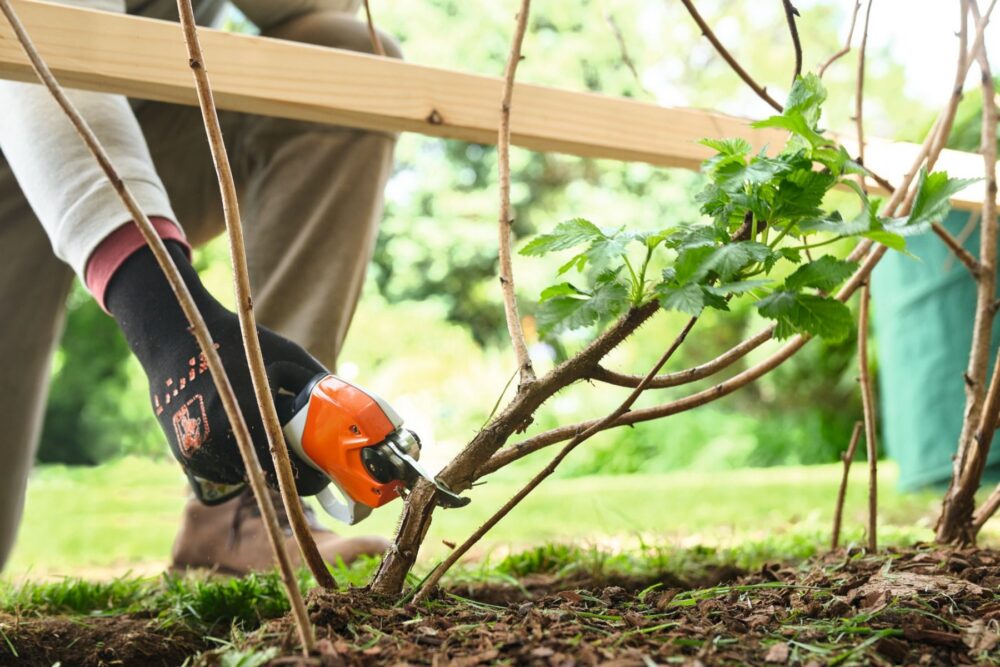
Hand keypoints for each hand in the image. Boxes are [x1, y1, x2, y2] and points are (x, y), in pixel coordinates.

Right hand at [105, 242, 329, 496]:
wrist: (175, 338)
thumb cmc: (239, 343)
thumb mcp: (288, 356)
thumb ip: (319, 385)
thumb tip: (349, 413)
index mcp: (252, 420)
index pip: (288, 475)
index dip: (309, 479)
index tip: (322, 474)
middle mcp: (222, 442)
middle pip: (267, 478)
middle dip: (286, 471)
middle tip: (300, 457)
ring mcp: (199, 451)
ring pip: (243, 475)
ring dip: (258, 465)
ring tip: (261, 433)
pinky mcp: (185, 454)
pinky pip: (221, 470)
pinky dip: (234, 459)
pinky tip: (235, 431)